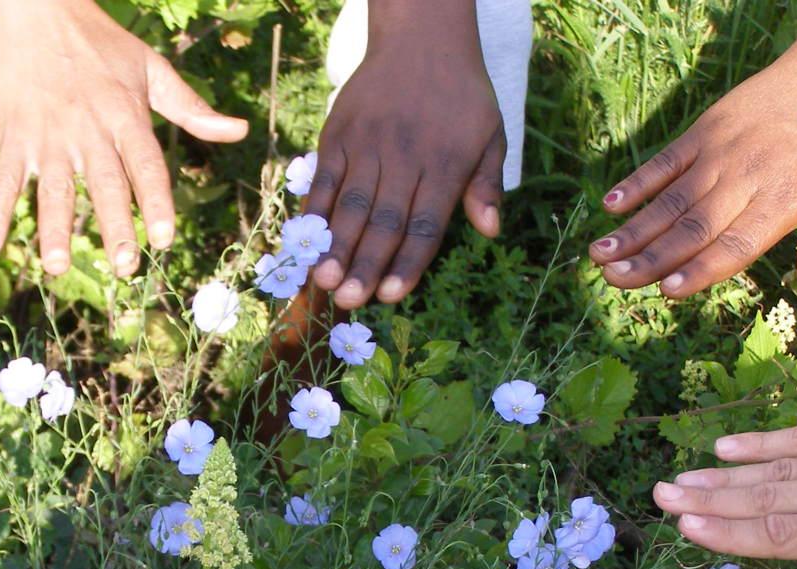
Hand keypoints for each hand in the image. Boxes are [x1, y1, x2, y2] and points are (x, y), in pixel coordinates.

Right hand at [0, 0, 247, 276]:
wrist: (35, 4)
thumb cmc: (98, 40)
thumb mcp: (150, 69)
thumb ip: (191, 108)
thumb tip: (238, 131)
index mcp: (126, 116)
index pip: (146, 165)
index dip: (155, 202)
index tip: (164, 239)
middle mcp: (89, 129)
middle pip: (104, 184)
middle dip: (114, 225)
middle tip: (124, 266)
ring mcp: (48, 134)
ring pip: (54, 187)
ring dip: (54, 228)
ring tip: (58, 266)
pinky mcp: (14, 134)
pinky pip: (4, 178)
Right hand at [305, 0, 502, 308]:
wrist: (422, 37)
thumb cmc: (462, 95)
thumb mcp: (491, 133)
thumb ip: (486, 184)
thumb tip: (491, 230)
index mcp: (446, 164)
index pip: (425, 224)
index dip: (407, 263)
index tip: (389, 296)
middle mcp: (406, 157)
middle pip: (384, 221)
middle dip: (365, 264)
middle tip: (349, 302)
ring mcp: (369, 144)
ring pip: (351, 203)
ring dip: (335, 245)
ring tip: (324, 281)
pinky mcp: (340, 133)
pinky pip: (325, 178)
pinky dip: (314, 211)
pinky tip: (305, 243)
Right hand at [588, 46, 796, 313]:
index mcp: (783, 202)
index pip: (735, 244)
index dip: (701, 270)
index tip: (668, 291)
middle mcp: (747, 178)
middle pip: (692, 227)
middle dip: (650, 258)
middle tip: (613, 282)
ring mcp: (721, 152)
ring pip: (671, 199)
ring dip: (633, 229)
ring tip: (599, 255)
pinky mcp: (706, 129)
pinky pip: (666, 161)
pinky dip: (638, 182)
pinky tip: (610, 204)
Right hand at [652, 393, 796, 568]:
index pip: (784, 535)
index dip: (731, 533)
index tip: (687, 527)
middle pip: (767, 498)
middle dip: (709, 500)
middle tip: (660, 497)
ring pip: (778, 468)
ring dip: (724, 475)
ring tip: (678, 478)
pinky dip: (763, 442)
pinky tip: (727, 446)